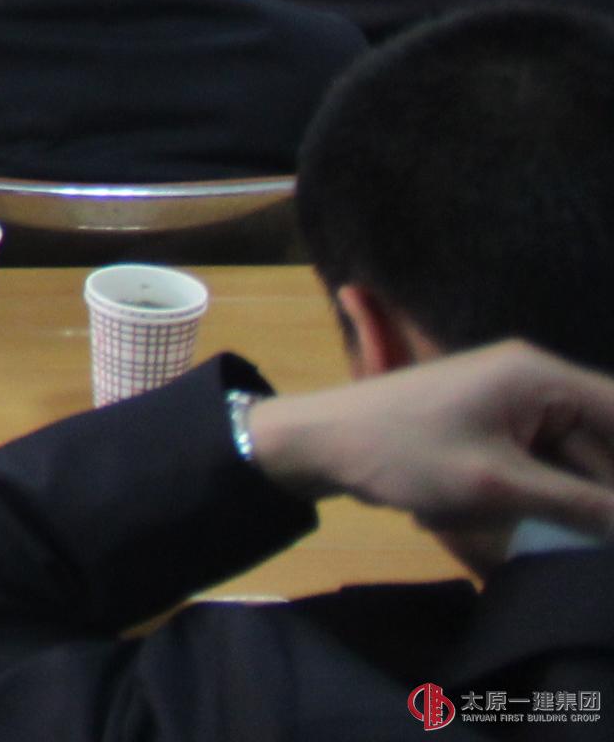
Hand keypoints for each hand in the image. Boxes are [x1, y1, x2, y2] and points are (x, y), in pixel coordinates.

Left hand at [245, 344, 613, 567]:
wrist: (320, 444)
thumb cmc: (402, 453)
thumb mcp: (498, 486)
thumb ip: (583, 505)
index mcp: (540, 377)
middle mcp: (533, 381)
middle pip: (604, 445)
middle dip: (602, 493)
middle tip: (580, 530)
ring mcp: (511, 405)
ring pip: (576, 462)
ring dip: (575, 501)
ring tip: (537, 522)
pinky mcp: (494, 430)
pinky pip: (544, 466)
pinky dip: (545, 496)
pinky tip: (525, 521)